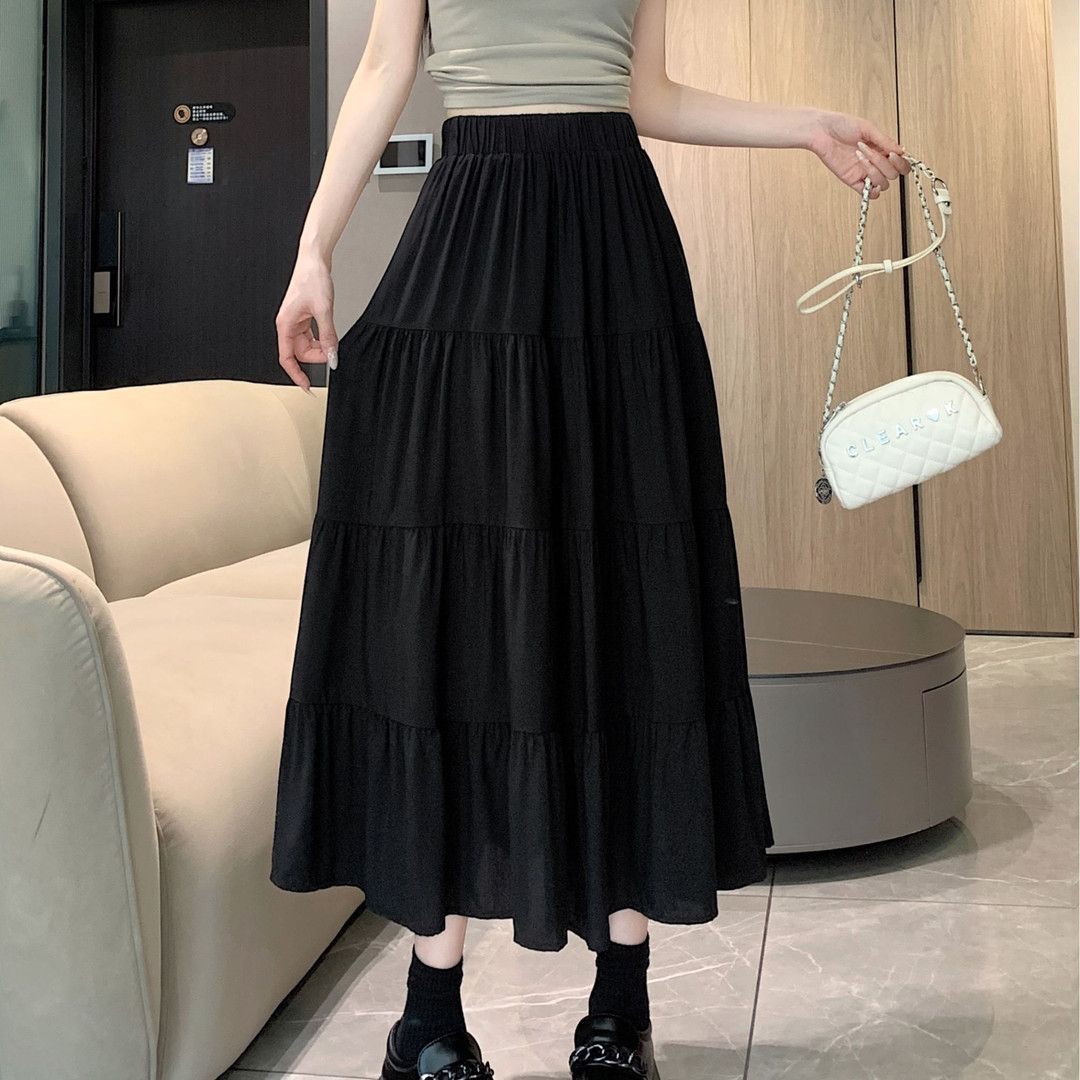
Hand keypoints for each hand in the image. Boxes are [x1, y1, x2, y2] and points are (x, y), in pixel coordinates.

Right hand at [275, 253, 338, 391]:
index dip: (296, 375)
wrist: (314, 260)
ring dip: (320, 347)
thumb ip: (328, 336)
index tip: (307, 387)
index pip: (287, 358)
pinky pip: (311, 336)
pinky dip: (321, 338)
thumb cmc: (312, 278)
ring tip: (332, 339)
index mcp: (285, 324)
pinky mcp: (304, 317)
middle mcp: (287, 324)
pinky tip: (329, 334)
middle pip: (300, 353)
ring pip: (307, 345)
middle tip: (333, 352)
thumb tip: (332, 357)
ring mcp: (295, 321)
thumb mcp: (324, 310)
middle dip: (317, 356)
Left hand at [806, 109, 910, 198]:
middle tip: (869, 150)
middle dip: (883, 163)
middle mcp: (875, 162)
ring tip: (860, 156)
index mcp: (881, 149)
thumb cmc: (842, 125)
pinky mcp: (852, 181)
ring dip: (875, 171)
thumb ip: (884, 141)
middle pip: (893, 174)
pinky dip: (871, 191)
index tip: (893, 154)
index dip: (902, 163)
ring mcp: (864, 172)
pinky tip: (866, 179)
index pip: (901, 163)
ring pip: (883, 184)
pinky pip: (868, 194)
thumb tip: (901, 151)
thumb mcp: (867, 129)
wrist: (821, 131)